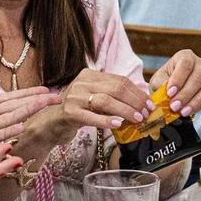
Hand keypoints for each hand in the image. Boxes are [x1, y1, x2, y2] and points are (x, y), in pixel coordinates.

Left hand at [0, 57, 61, 162]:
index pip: (8, 97)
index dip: (26, 93)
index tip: (46, 89)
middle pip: (15, 107)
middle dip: (36, 101)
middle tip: (58, 96)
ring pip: (10, 119)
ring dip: (28, 112)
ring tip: (47, 104)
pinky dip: (8, 132)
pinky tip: (21, 127)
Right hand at [30, 68, 151, 141]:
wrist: (51, 123)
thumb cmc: (78, 112)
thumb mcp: (94, 99)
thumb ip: (112, 96)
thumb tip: (141, 102)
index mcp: (90, 75)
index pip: (119, 80)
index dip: (137, 92)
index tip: (149, 104)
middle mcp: (81, 82)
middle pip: (115, 88)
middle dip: (134, 101)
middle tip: (146, 113)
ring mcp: (74, 96)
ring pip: (105, 100)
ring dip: (125, 110)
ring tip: (137, 119)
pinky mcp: (69, 112)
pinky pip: (91, 116)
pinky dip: (106, 121)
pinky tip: (117, 125)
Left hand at [149, 49, 200, 122]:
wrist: (172, 91)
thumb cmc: (164, 83)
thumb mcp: (158, 81)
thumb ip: (161, 83)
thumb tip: (167, 88)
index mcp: (186, 56)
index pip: (185, 64)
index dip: (178, 79)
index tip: (170, 93)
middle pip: (198, 77)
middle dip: (186, 94)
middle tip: (174, 107)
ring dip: (196, 103)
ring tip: (183, 113)